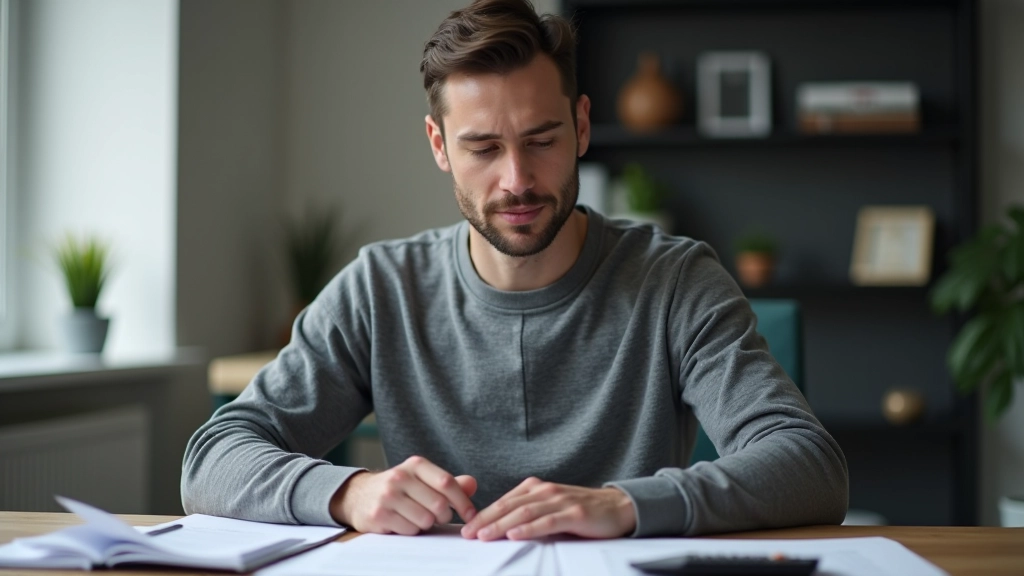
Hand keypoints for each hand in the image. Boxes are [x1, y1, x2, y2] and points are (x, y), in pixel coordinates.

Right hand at [329, 455, 477, 534]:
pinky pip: (409, 530)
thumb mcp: (422, 480)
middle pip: (438, 504)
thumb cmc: (399, 488)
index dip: (463, 501)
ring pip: (425, 520)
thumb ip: (447, 483)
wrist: (358, 495)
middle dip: (444, 516)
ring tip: (417, 517)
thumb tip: (472, 484)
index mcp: (416, 465)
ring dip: (426, 524)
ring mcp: (388, 496)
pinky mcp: (379, 515)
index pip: (447, 482)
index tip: (471, 515)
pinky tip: (403, 522)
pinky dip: (411, 530)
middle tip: (438, 517)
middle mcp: (400, 476)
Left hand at [460, 477, 635, 540]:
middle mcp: (545, 491)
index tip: (465, 528)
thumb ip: (529, 512)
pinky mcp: (574, 513)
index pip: (503, 502)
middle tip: (467, 534)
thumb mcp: (551, 507)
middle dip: (485, 520)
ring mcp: (560, 501)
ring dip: (501, 525)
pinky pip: (547, 521)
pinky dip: (529, 528)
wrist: (617, 507)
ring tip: (483, 536)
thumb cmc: (580, 510)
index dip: (483, 514)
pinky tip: (514, 535)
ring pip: (524, 513)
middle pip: (509, 506)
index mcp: (536, 488)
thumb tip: (499, 527)